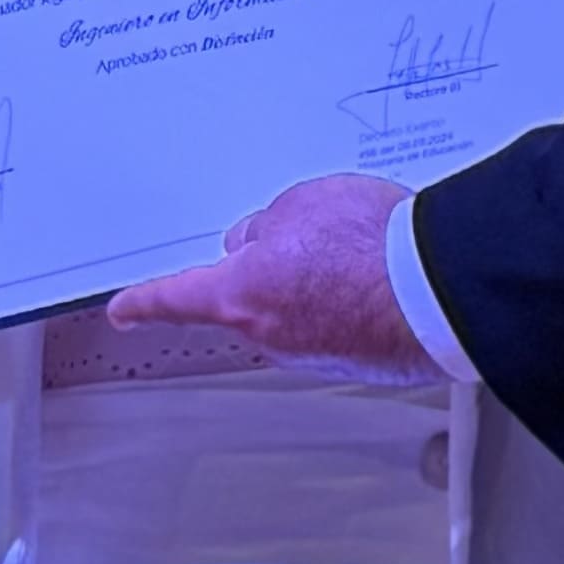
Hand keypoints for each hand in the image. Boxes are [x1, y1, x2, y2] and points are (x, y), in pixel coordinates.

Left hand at [106, 171, 420, 372]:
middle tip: (310, 233)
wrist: (438, 293)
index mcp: (239, 294)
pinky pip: (339, 321)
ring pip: (298, 308)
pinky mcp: (355, 361)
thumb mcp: (303, 202)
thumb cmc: (370, 248)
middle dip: (269, 267)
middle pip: (248, 296)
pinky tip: (381, 275)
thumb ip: (270, 224)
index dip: (145, 301)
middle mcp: (269, 334)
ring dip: (319, 282)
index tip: (125, 309)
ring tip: (361, 249)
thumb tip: (267, 239)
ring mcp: (313, 354)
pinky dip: (352, 300)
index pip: (174, 297)